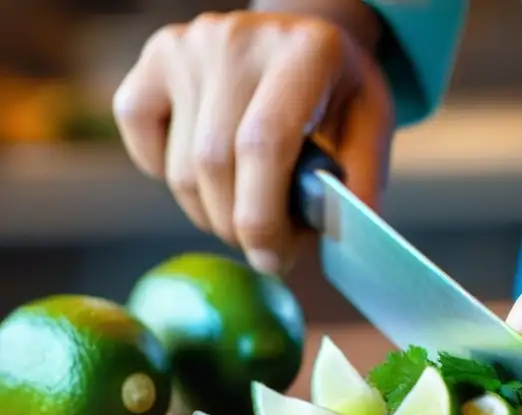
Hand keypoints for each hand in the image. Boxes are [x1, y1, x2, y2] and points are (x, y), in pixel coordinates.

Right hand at [113, 11, 394, 273]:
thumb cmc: (340, 95)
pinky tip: (208, 173)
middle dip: (239, 227)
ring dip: (212, 213)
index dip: (262, 217)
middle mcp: (238, 39)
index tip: (272, 259)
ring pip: (180, 169)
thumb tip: (336, 243)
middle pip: (214, 165)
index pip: (263, 144)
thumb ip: (359, 184)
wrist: (305, 40)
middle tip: (268, 247)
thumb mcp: (371, 129)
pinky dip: (166, 175)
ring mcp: (190, 45)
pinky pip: (142, 141)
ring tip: (250, 210)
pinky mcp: (156, 56)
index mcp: (305, 51)